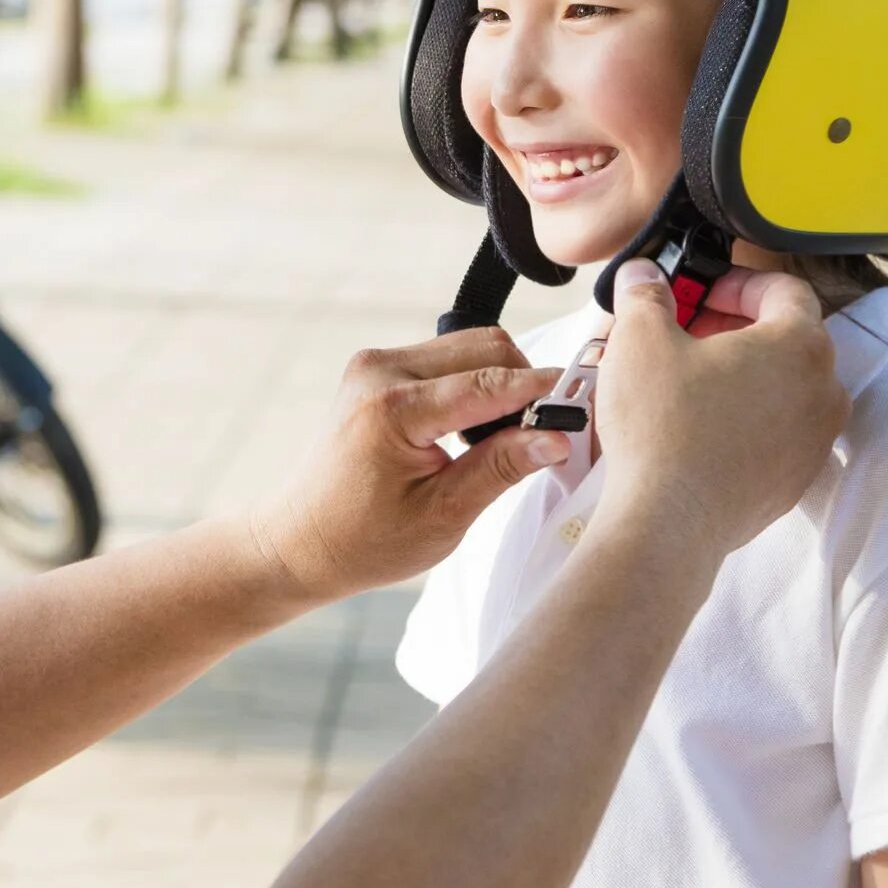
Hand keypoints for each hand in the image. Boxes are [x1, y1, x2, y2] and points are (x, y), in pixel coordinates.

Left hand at [255, 330, 569, 604]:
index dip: (543, 392)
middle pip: (485, 347)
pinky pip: (447, 359)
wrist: (302, 540)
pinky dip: (475, 384)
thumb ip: (500, 468)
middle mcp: (380, 371)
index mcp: (393, 409)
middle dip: (524, 384)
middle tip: (543, 434)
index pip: (489, 383)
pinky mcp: (379, 369)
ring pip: (469, 347)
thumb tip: (558, 438)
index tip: (586, 402)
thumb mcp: (443, 516)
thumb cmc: (365, 541)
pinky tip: (474, 432)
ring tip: (503, 440)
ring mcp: (376, 364)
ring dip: (500, 383)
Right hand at [592, 260, 848, 565]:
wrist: (669, 521)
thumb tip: (645, 277)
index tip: (699, 292)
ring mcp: (815, 440)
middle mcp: (823, 390)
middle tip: (684, 332)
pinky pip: (776, 431)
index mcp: (799, 344)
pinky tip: (696, 426)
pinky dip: (745, 417)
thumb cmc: (663, 428)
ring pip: (783, 387)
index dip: (736, 282)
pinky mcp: (795, 479)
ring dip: (741, 373)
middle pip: (787, 338)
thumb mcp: (640, 339)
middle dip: (735, 327)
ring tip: (687, 381)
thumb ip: (646, 294)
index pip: (784, 289)